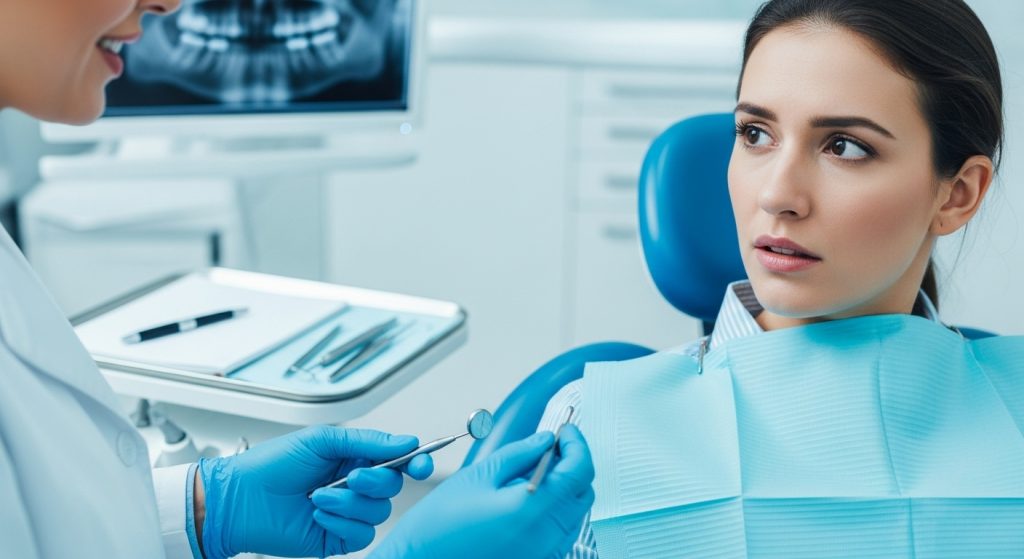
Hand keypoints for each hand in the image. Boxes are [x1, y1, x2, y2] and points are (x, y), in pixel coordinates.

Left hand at [197, 425, 432, 558]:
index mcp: (354, 457)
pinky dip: (342, 520)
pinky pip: (362, 533)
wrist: (239, 498)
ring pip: (379, 511)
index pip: (396, 459)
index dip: (415, 461)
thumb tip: (406, 442)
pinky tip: (319, 513)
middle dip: (376, 480)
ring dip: (350, 502)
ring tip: (319, 496)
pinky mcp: (338, 537)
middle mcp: (355, 485)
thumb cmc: (271, 465)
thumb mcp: (322, 440)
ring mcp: (347, 513)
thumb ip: (368, 441)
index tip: (421, 462)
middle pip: (393, 485)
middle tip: (351, 475)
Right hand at [370, 425, 594, 558]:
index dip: (576, 443)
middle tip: (550, 445)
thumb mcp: (477, 477)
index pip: (579, 470)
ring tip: (533, 472)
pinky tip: (527, 499)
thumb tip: (544, 440)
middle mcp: (546, 537)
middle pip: (582, 492)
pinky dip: (553, 511)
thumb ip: (518, 454)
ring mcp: (543, 554)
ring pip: (573, 514)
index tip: (565, 429)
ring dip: (563, 488)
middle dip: (572, 464)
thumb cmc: (438, 527)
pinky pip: (559, 533)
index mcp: (533, 510)